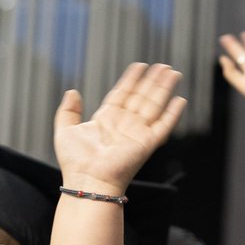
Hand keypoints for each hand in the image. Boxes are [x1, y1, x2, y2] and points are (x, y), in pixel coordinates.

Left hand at [53, 63, 185, 195]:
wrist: (87, 179)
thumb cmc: (75, 162)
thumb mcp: (65, 130)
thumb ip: (68, 111)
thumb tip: (72, 92)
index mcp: (106, 120)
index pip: (122, 94)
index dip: (131, 79)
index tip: (139, 66)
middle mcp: (124, 125)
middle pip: (142, 97)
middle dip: (152, 80)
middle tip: (163, 66)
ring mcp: (137, 133)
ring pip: (154, 105)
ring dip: (164, 88)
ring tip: (172, 72)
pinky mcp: (147, 143)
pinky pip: (164, 125)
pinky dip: (173, 113)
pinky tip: (180, 100)